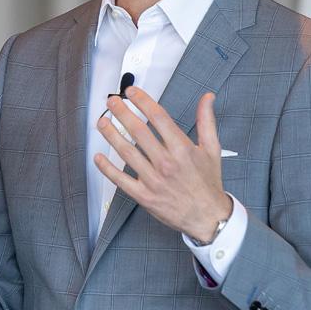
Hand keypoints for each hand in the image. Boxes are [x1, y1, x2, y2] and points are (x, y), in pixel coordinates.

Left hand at [95, 86, 231, 242]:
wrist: (208, 217)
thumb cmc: (207, 183)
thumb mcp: (212, 149)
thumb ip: (207, 121)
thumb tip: (207, 98)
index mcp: (182, 149)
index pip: (158, 118)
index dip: (142, 102)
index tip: (132, 93)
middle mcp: (166, 163)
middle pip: (138, 132)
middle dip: (122, 113)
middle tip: (112, 102)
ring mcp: (153, 180)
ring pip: (127, 152)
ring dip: (111, 135)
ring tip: (102, 122)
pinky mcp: (144, 196)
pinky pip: (121, 180)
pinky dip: (107, 169)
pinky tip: (98, 157)